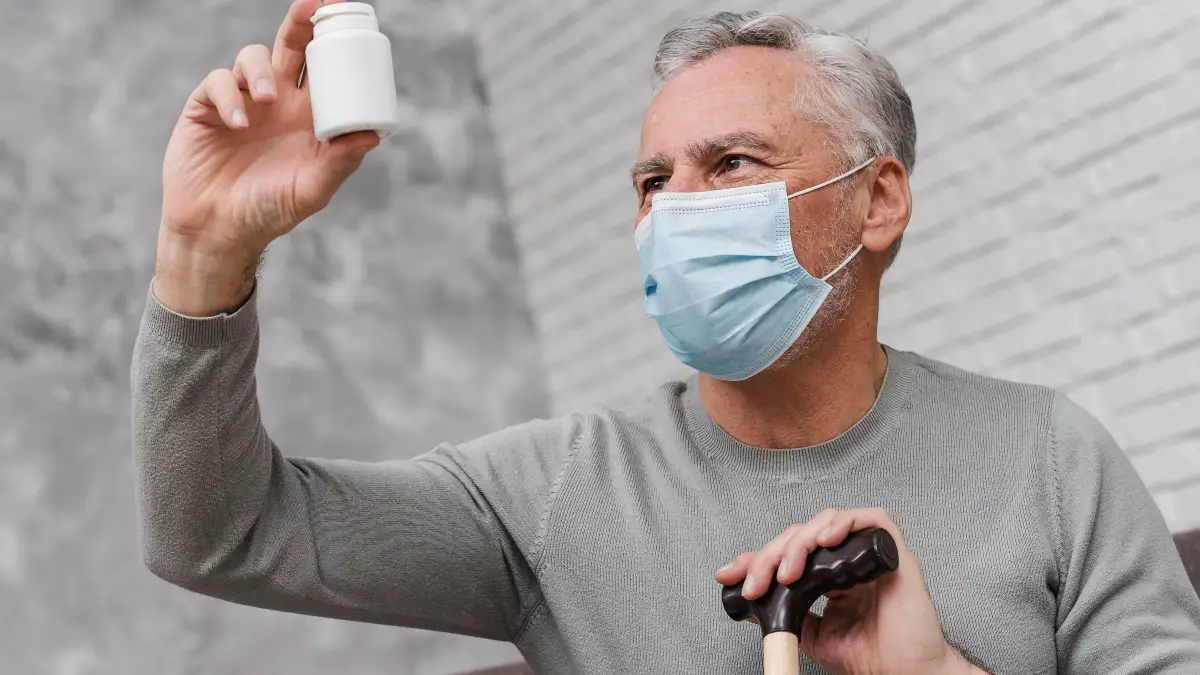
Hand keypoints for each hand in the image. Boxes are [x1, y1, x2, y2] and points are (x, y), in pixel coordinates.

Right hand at [156, 0, 380, 314]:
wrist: (218, 230)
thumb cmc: (269, 212)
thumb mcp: (312, 190)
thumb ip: (340, 163)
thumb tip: (372, 134)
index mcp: (309, 116)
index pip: (326, 69)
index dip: (335, 43)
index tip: (348, 19)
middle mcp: (278, 102)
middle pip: (292, 47)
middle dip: (302, 23)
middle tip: (312, 9)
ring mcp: (243, 101)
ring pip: (253, 58)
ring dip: (260, 70)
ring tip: (266, 100)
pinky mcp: (207, 107)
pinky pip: (219, 83)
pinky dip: (230, 96)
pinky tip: (238, 124)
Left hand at [714, 508, 977, 674]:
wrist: (905, 673)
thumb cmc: (871, 656)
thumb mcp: (814, 635)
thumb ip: (789, 615)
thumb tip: (754, 605)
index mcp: (829, 576)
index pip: (788, 553)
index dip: (757, 559)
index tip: (729, 574)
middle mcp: (846, 559)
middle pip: (801, 535)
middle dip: (771, 555)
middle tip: (756, 582)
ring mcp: (868, 552)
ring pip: (827, 521)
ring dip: (799, 542)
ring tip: (787, 573)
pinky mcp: (892, 551)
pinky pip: (871, 518)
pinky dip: (843, 522)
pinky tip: (824, 541)